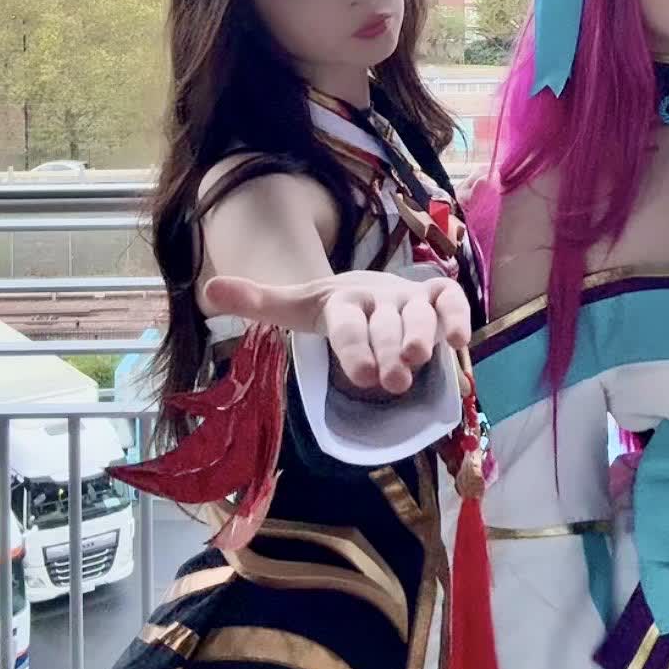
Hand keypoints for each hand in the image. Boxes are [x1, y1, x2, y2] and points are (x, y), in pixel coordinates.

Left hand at [203, 270, 471, 394]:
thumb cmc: (334, 311)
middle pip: (387, 325)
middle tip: (391, 382)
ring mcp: (411, 299)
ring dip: (423, 337)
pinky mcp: (438, 299)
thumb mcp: (297, 306)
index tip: (362, 377)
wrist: (367, 285)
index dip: (354, 347)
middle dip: (390, 351)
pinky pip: (452, 302)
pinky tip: (460, 343)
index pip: (346, 323)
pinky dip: (458, 317)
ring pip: (421, 315)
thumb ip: (260, 302)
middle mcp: (380, 298)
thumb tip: (208, 291)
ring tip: (419, 363)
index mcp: (343, 301)